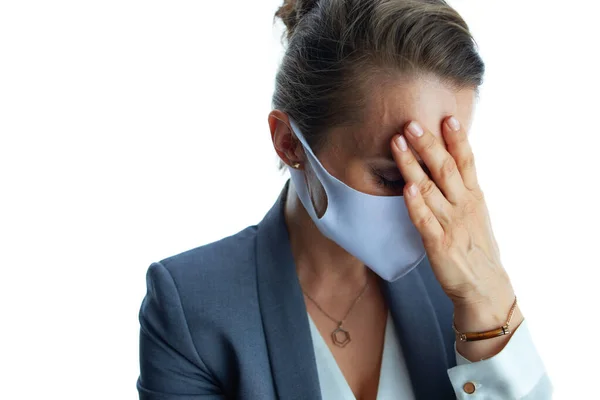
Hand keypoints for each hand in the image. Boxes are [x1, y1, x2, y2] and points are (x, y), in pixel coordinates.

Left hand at [391, 116, 522, 359]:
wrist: (485, 289)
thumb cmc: (477, 249)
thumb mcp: (477, 214)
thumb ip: (463, 190)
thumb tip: (450, 164)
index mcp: (474, 197)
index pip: (467, 162)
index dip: (458, 140)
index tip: (448, 118)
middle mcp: (464, 206)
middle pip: (446, 169)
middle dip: (428, 144)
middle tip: (412, 123)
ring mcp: (452, 224)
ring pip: (430, 189)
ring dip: (413, 165)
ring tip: (399, 143)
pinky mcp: (439, 244)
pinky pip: (425, 220)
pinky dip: (415, 204)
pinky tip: (407, 188)